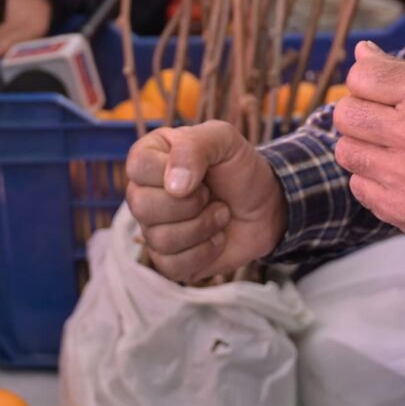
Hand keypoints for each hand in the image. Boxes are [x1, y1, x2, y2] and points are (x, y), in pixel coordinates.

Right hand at [123, 121, 286, 281]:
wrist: (267, 206)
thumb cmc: (240, 169)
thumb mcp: (223, 140)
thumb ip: (194, 147)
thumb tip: (174, 187)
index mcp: (150, 157)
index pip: (137, 166)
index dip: (170, 172)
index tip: (200, 172)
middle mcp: (144, 193)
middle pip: (142, 206)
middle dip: (190, 204)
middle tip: (210, 195)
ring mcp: (153, 228)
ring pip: (159, 239)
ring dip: (202, 227)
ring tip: (220, 214)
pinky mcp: (168, 259)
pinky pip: (171, 265)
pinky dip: (204, 252)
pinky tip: (216, 237)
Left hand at [331, 44, 404, 242]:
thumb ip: (404, 68)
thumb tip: (361, 52)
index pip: (360, 78)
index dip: (365, 81)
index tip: (379, 90)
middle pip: (345, 114)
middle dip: (359, 112)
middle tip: (381, 120)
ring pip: (345, 152)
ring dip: (363, 147)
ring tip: (391, 148)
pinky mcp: (401, 209)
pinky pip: (358, 186)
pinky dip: (372, 179)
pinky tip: (399, 174)